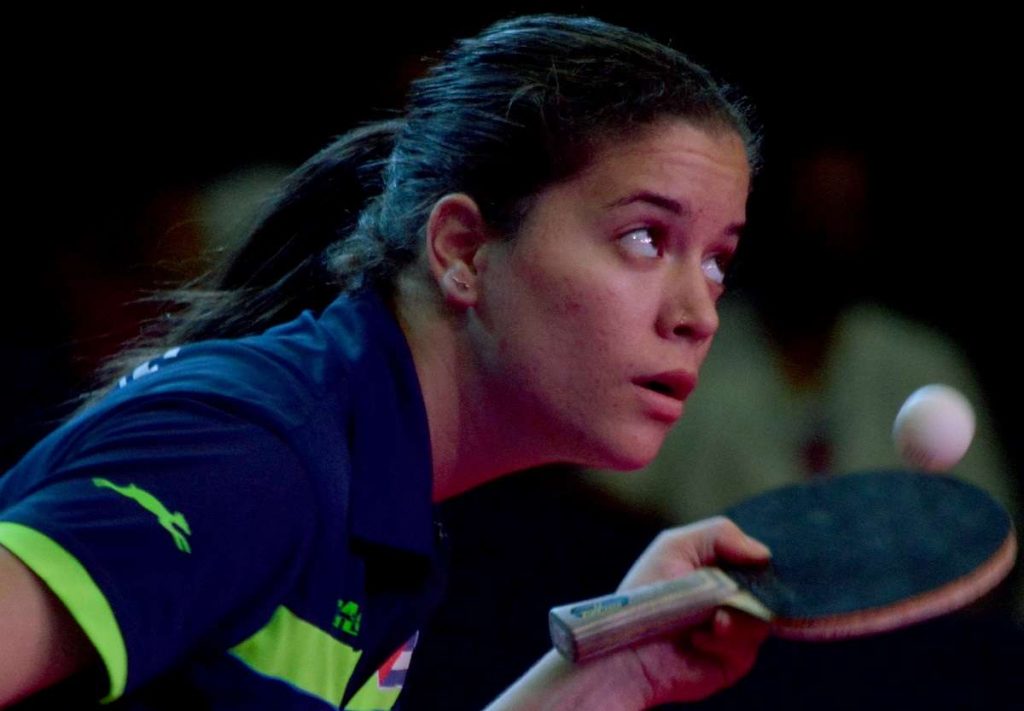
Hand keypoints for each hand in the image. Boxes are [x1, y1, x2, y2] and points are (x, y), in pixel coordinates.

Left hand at [485, 517, 770, 710]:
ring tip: (710, 618)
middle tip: (727, 591)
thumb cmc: (647, 593)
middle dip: (752, 589)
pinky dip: (724, 639)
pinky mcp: (735, 659)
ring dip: (735, 615)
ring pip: (762, 617)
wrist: (628, 648)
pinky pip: (747, 645)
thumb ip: (720, 535)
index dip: (761, 561)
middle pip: (769, 589)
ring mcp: (737, 630)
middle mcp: (735, 600)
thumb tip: (764, 553)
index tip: (756, 560)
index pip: (759, 561)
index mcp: (723, 570)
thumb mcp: (676, 546)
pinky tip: (697, 638)